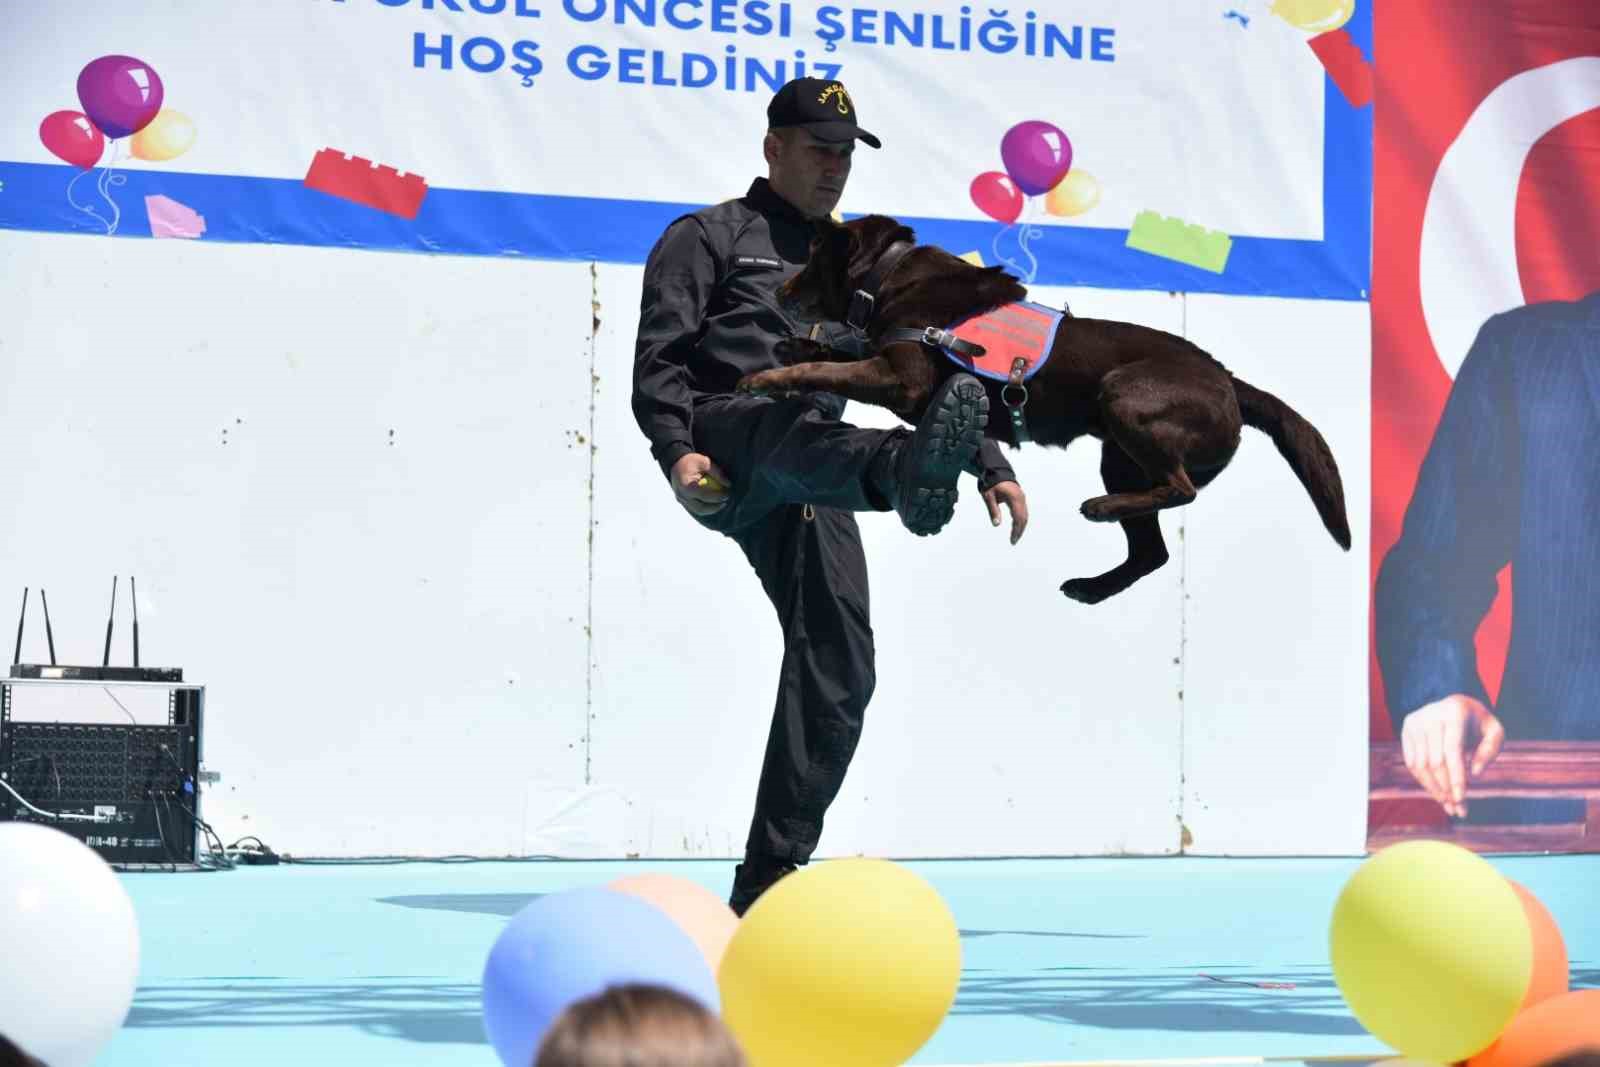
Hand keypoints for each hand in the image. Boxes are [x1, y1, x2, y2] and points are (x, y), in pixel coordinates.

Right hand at [670, 453, 731, 515]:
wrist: (675, 462)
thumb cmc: (691, 461)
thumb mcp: (705, 462)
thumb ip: (717, 473)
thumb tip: (729, 485)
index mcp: (686, 486)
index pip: (704, 496)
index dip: (718, 496)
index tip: (727, 494)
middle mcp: (682, 495)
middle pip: (701, 508)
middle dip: (715, 507)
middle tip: (725, 501)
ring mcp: (680, 499)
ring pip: (697, 510)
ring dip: (710, 510)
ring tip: (721, 504)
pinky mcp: (681, 501)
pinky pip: (694, 508)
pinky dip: (704, 507)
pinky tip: (714, 504)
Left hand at [982, 481, 1028, 544]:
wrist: (996, 471)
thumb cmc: (991, 484)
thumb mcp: (989, 497)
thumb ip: (993, 510)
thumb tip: (997, 525)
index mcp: (1014, 498)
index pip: (1018, 518)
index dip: (1016, 530)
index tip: (1012, 540)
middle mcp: (1021, 499)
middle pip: (1024, 518)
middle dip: (1019, 531)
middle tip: (1013, 541)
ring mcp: (1022, 498)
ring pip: (1025, 515)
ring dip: (1021, 527)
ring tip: (1015, 537)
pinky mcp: (1020, 498)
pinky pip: (1023, 512)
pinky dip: (1021, 521)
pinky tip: (1016, 527)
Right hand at [1399, 693, 1505, 817]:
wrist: (1454, 703)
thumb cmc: (1478, 722)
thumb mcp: (1494, 731)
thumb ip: (1491, 750)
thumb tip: (1474, 772)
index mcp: (1455, 714)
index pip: (1452, 751)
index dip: (1455, 778)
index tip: (1461, 799)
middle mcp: (1430, 716)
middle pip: (1435, 762)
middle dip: (1445, 788)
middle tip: (1457, 809)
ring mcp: (1415, 723)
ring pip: (1421, 765)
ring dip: (1434, 789)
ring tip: (1448, 805)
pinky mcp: (1406, 730)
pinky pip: (1412, 762)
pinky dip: (1423, 781)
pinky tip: (1437, 792)